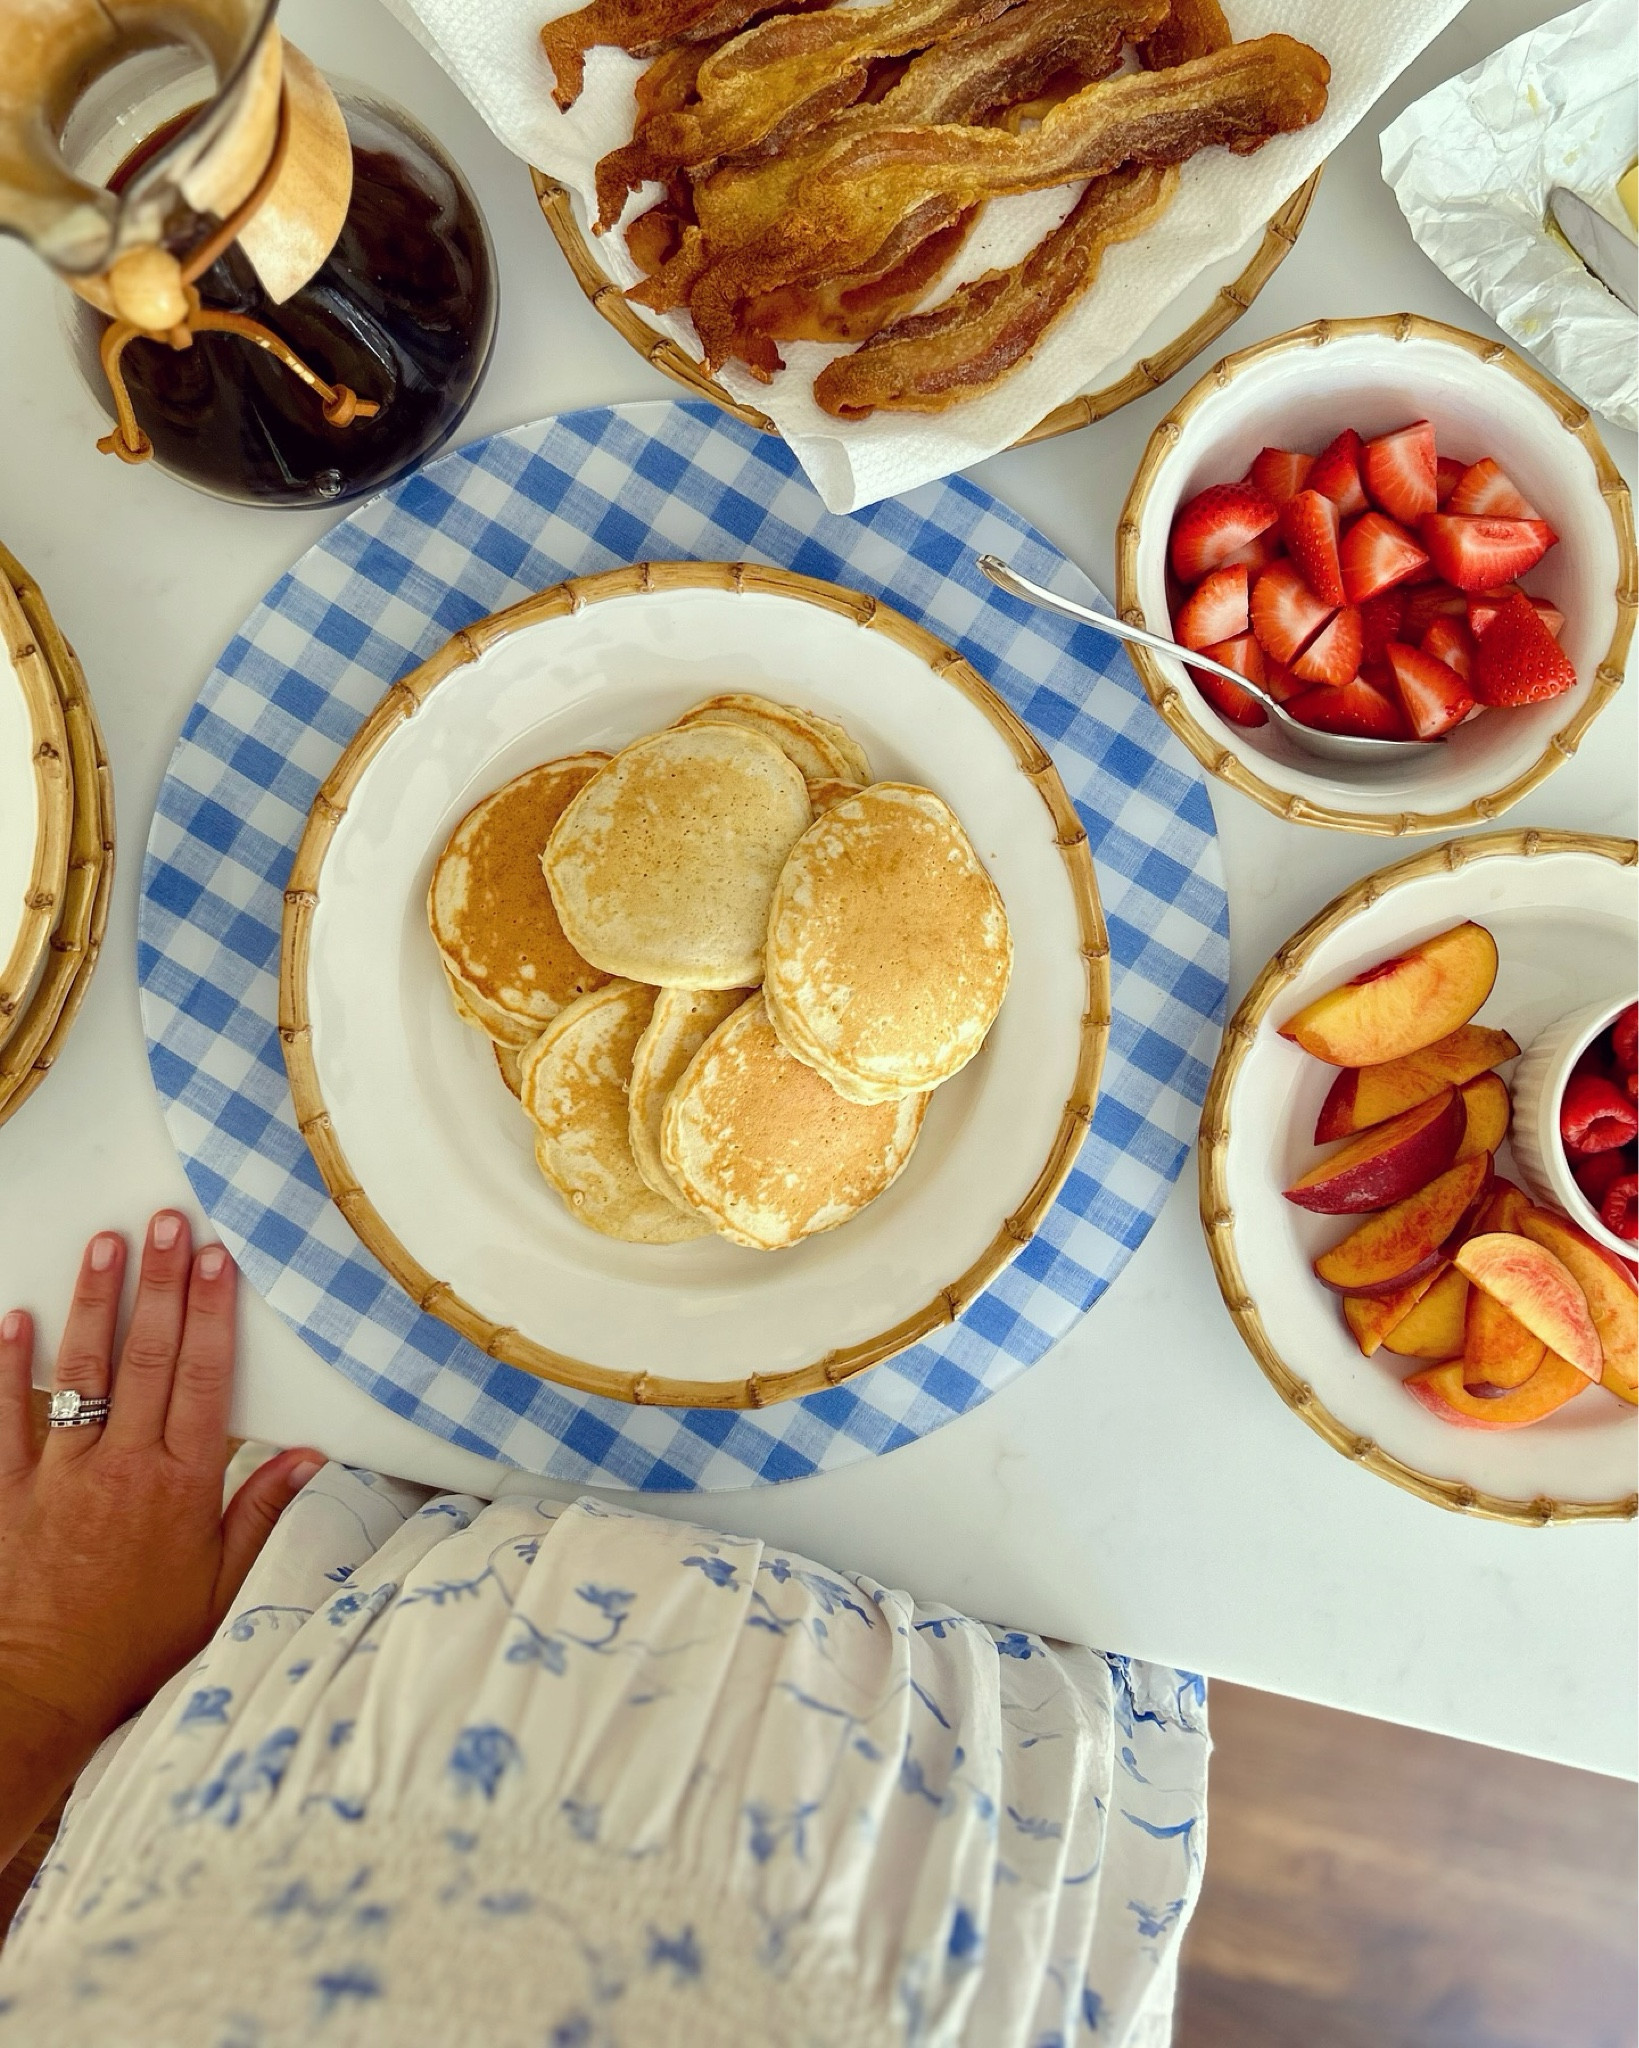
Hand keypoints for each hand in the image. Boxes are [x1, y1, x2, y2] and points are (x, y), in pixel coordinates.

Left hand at [0, 1211, 321, 1866]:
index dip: (214, 1313)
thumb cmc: (135, 1648)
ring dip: (94, 1302)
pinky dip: (8, 1365)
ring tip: (104, 1243)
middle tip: (167, 1222)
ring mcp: (61, 1475)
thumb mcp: (219, 1589)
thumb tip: (307, 1456)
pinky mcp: (7, 1491)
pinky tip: (14, 1317)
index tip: (218, 1258)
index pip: (206, 1379)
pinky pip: (4, 1416)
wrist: (40, 1696)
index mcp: (182, 1486)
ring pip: (80, 1370)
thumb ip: (259, 1514)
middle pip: (150, 1357)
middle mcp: (123, 1468)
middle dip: (161, 1284)